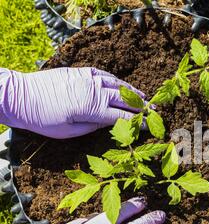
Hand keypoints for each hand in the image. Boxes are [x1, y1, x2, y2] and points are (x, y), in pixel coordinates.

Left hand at [0, 67, 144, 138]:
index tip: (149, 125)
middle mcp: (94, 91)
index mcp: (92, 109)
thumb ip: (92, 126)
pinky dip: (116, 80)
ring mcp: (88, 79)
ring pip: (116, 85)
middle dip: (141, 106)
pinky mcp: (81, 72)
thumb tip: (108, 122)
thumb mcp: (69, 131)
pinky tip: (121, 84)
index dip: (137, 121)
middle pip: (124, 99)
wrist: (19, 96)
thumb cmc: (42, 119)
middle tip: (154, 110)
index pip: (122, 116)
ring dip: (132, 91)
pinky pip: (104, 75)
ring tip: (144, 97)